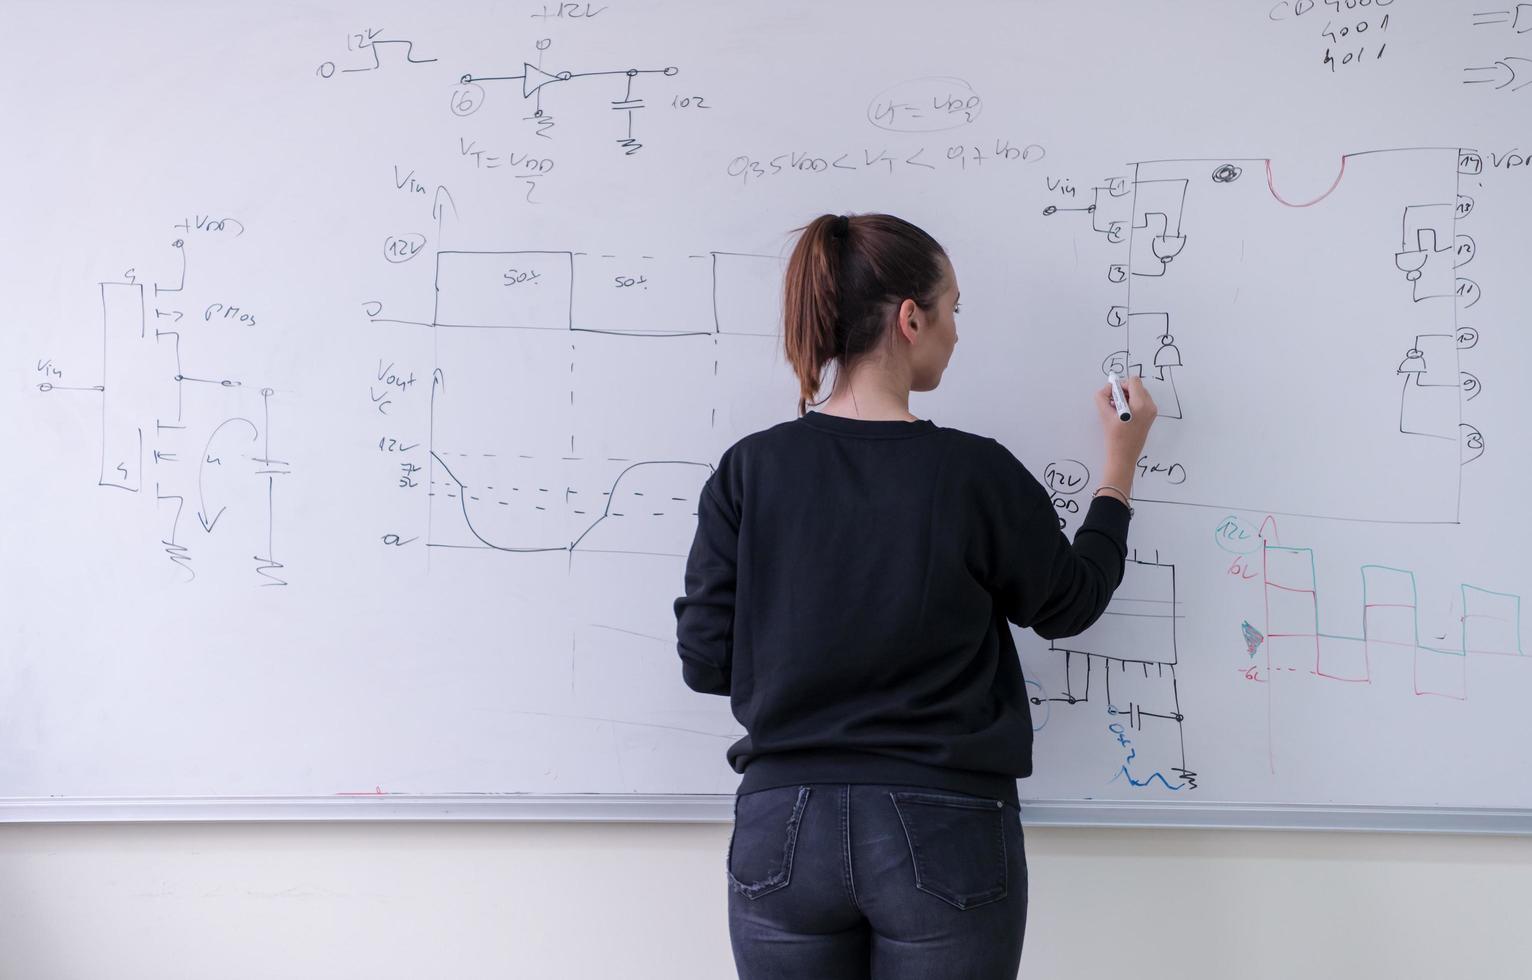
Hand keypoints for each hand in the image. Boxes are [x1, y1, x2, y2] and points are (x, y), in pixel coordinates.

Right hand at [1095, 376, 1158, 493]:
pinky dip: (1132, 403)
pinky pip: (1141, 402)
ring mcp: (1152, 411)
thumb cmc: (1114, 437)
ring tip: (1117, 410)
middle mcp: (1150, 406)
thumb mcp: (1104, 414)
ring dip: (1127, 397)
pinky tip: (1123, 414)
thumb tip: (1108, 388)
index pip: (1133, 381)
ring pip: (1139, 393)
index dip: (1120, 385)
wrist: (1123, 456)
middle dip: (1124, 391)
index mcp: (1141, 404)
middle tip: (1113, 403)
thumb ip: (1102, 396)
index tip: (1113, 396)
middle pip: (1137, 386)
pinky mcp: (1150, 416)